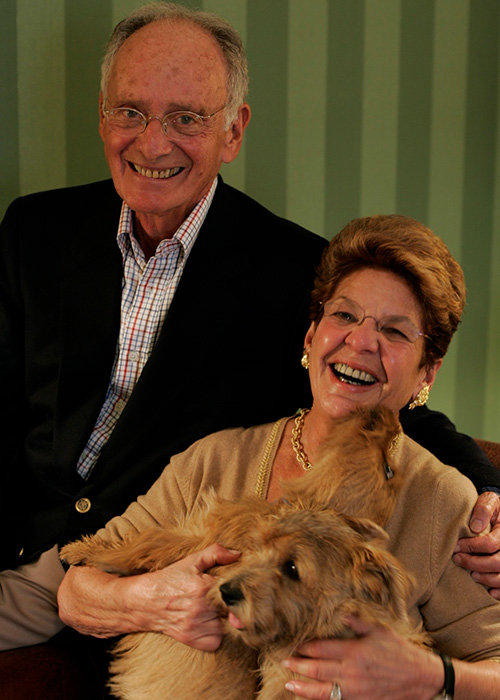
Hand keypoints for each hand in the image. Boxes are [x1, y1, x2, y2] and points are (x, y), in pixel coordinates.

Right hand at [58, 543, 239, 648]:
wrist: (145, 602)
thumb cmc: (170, 578)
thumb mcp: (191, 560)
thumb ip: (216, 553)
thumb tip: (239, 555)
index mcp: (205, 587)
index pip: (236, 591)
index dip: (242, 590)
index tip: (244, 588)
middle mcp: (202, 609)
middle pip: (234, 610)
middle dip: (235, 604)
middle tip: (228, 598)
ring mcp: (197, 627)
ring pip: (227, 626)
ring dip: (226, 619)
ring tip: (216, 608)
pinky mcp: (193, 641)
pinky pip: (217, 641)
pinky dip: (217, 634)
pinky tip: (209, 622)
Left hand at [281, 616, 441, 699]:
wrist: (420, 678)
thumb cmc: (400, 651)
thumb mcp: (379, 631)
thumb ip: (357, 622)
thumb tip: (340, 613)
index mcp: (354, 651)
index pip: (321, 649)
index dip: (305, 647)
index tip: (293, 644)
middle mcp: (351, 672)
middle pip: (317, 670)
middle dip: (298, 666)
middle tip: (283, 661)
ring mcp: (355, 690)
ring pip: (323, 691)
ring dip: (303, 688)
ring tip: (289, 684)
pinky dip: (321, 699)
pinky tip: (312, 697)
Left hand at [453, 491, 499, 598]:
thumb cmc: (493, 508)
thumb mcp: (490, 501)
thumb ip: (483, 509)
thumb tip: (475, 527)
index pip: (490, 544)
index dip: (471, 547)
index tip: (456, 547)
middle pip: (498, 562)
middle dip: (475, 563)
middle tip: (458, 560)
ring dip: (487, 579)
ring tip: (472, 575)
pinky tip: (490, 591)